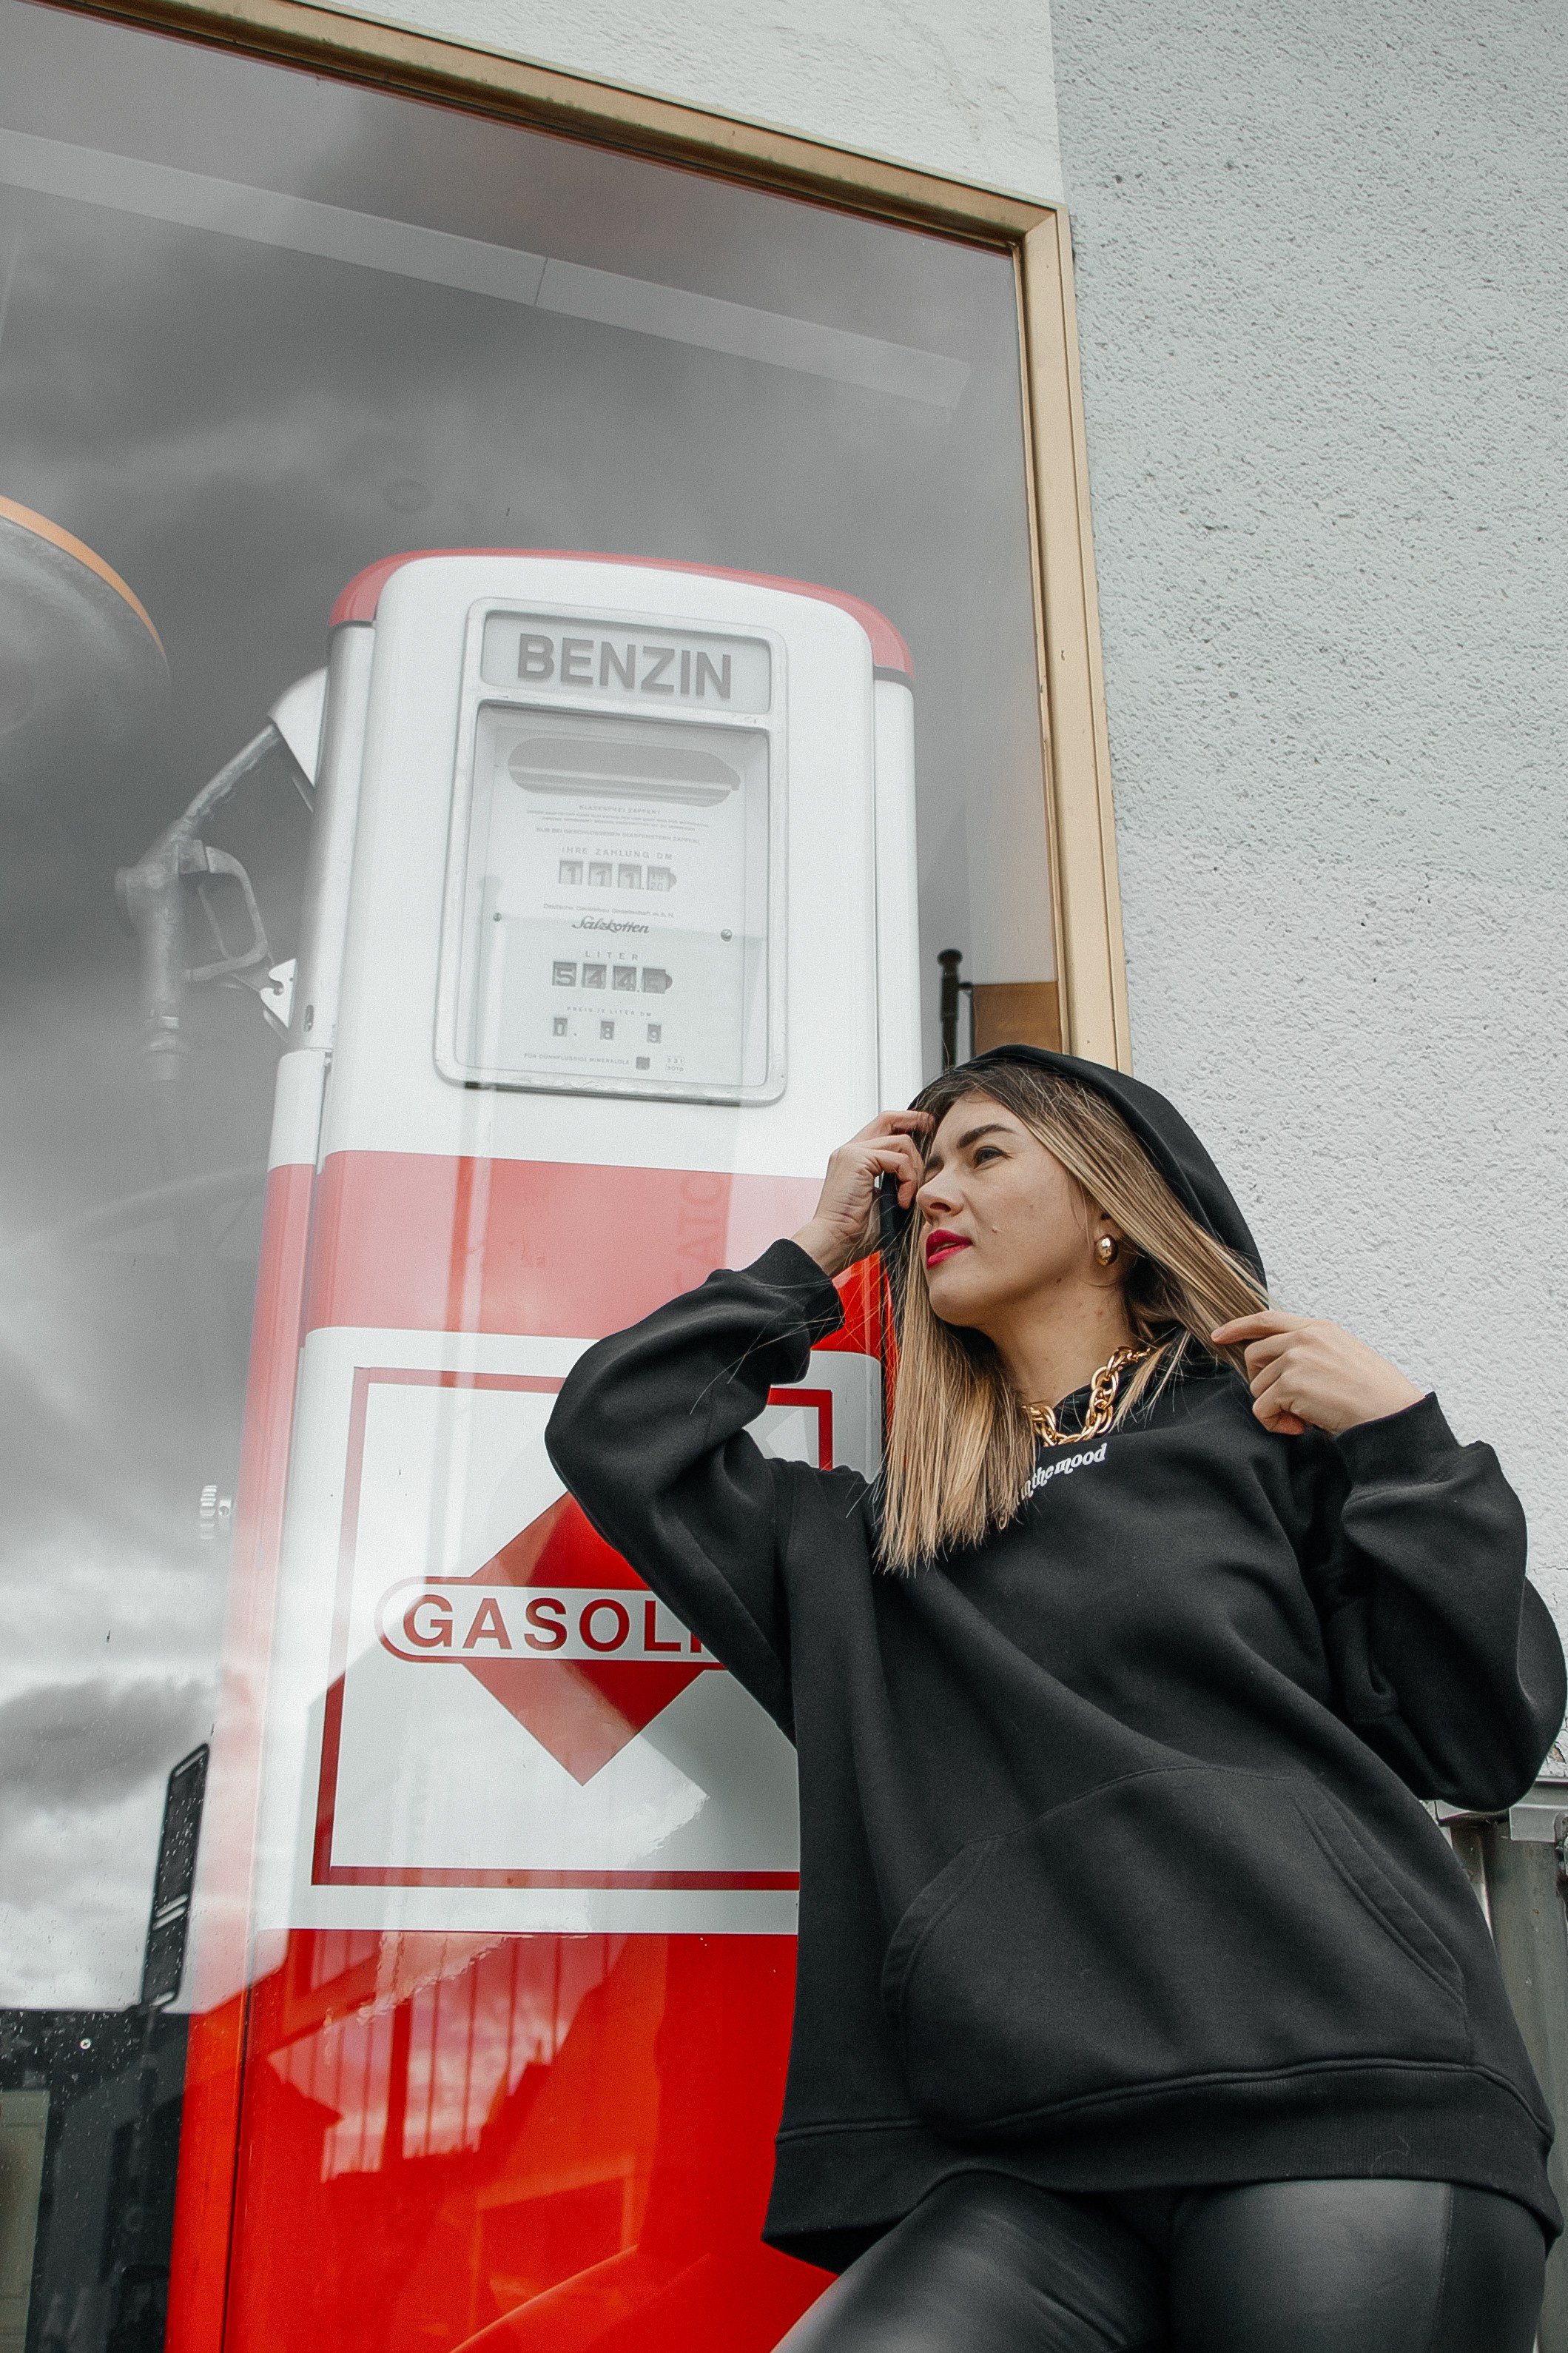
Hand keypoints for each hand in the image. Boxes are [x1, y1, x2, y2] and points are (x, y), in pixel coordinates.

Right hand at [791, 1112, 932, 1278]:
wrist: (834, 1241)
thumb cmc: (855, 1231)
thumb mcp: (883, 1200)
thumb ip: (896, 1182)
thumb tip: (922, 1176)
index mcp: (854, 1160)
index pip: (882, 1128)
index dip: (905, 1123)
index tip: (926, 1128)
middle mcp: (850, 1151)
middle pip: (888, 1119)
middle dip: (915, 1121)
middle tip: (932, 1128)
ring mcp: (852, 1152)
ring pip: (901, 1141)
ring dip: (914, 1169)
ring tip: (909, 1195)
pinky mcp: (856, 1159)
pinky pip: (898, 1160)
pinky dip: (908, 1180)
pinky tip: (902, 1201)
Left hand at [1210, 1310, 1423, 1436]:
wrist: (1392, 1414)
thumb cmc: (1374, 1395)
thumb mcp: (1344, 1357)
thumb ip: (1312, 1352)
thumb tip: (1277, 1367)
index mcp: (1319, 1328)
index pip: (1268, 1319)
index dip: (1239, 1326)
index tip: (1218, 1336)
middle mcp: (1305, 1338)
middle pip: (1254, 1356)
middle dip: (1262, 1382)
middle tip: (1287, 1404)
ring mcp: (1296, 1358)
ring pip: (1257, 1386)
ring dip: (1275, 1409)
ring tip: (1305, 1419)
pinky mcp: (1291, 1384)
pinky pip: (1262, 1409)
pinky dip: (1276, 1425)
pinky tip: (1302, 1428)